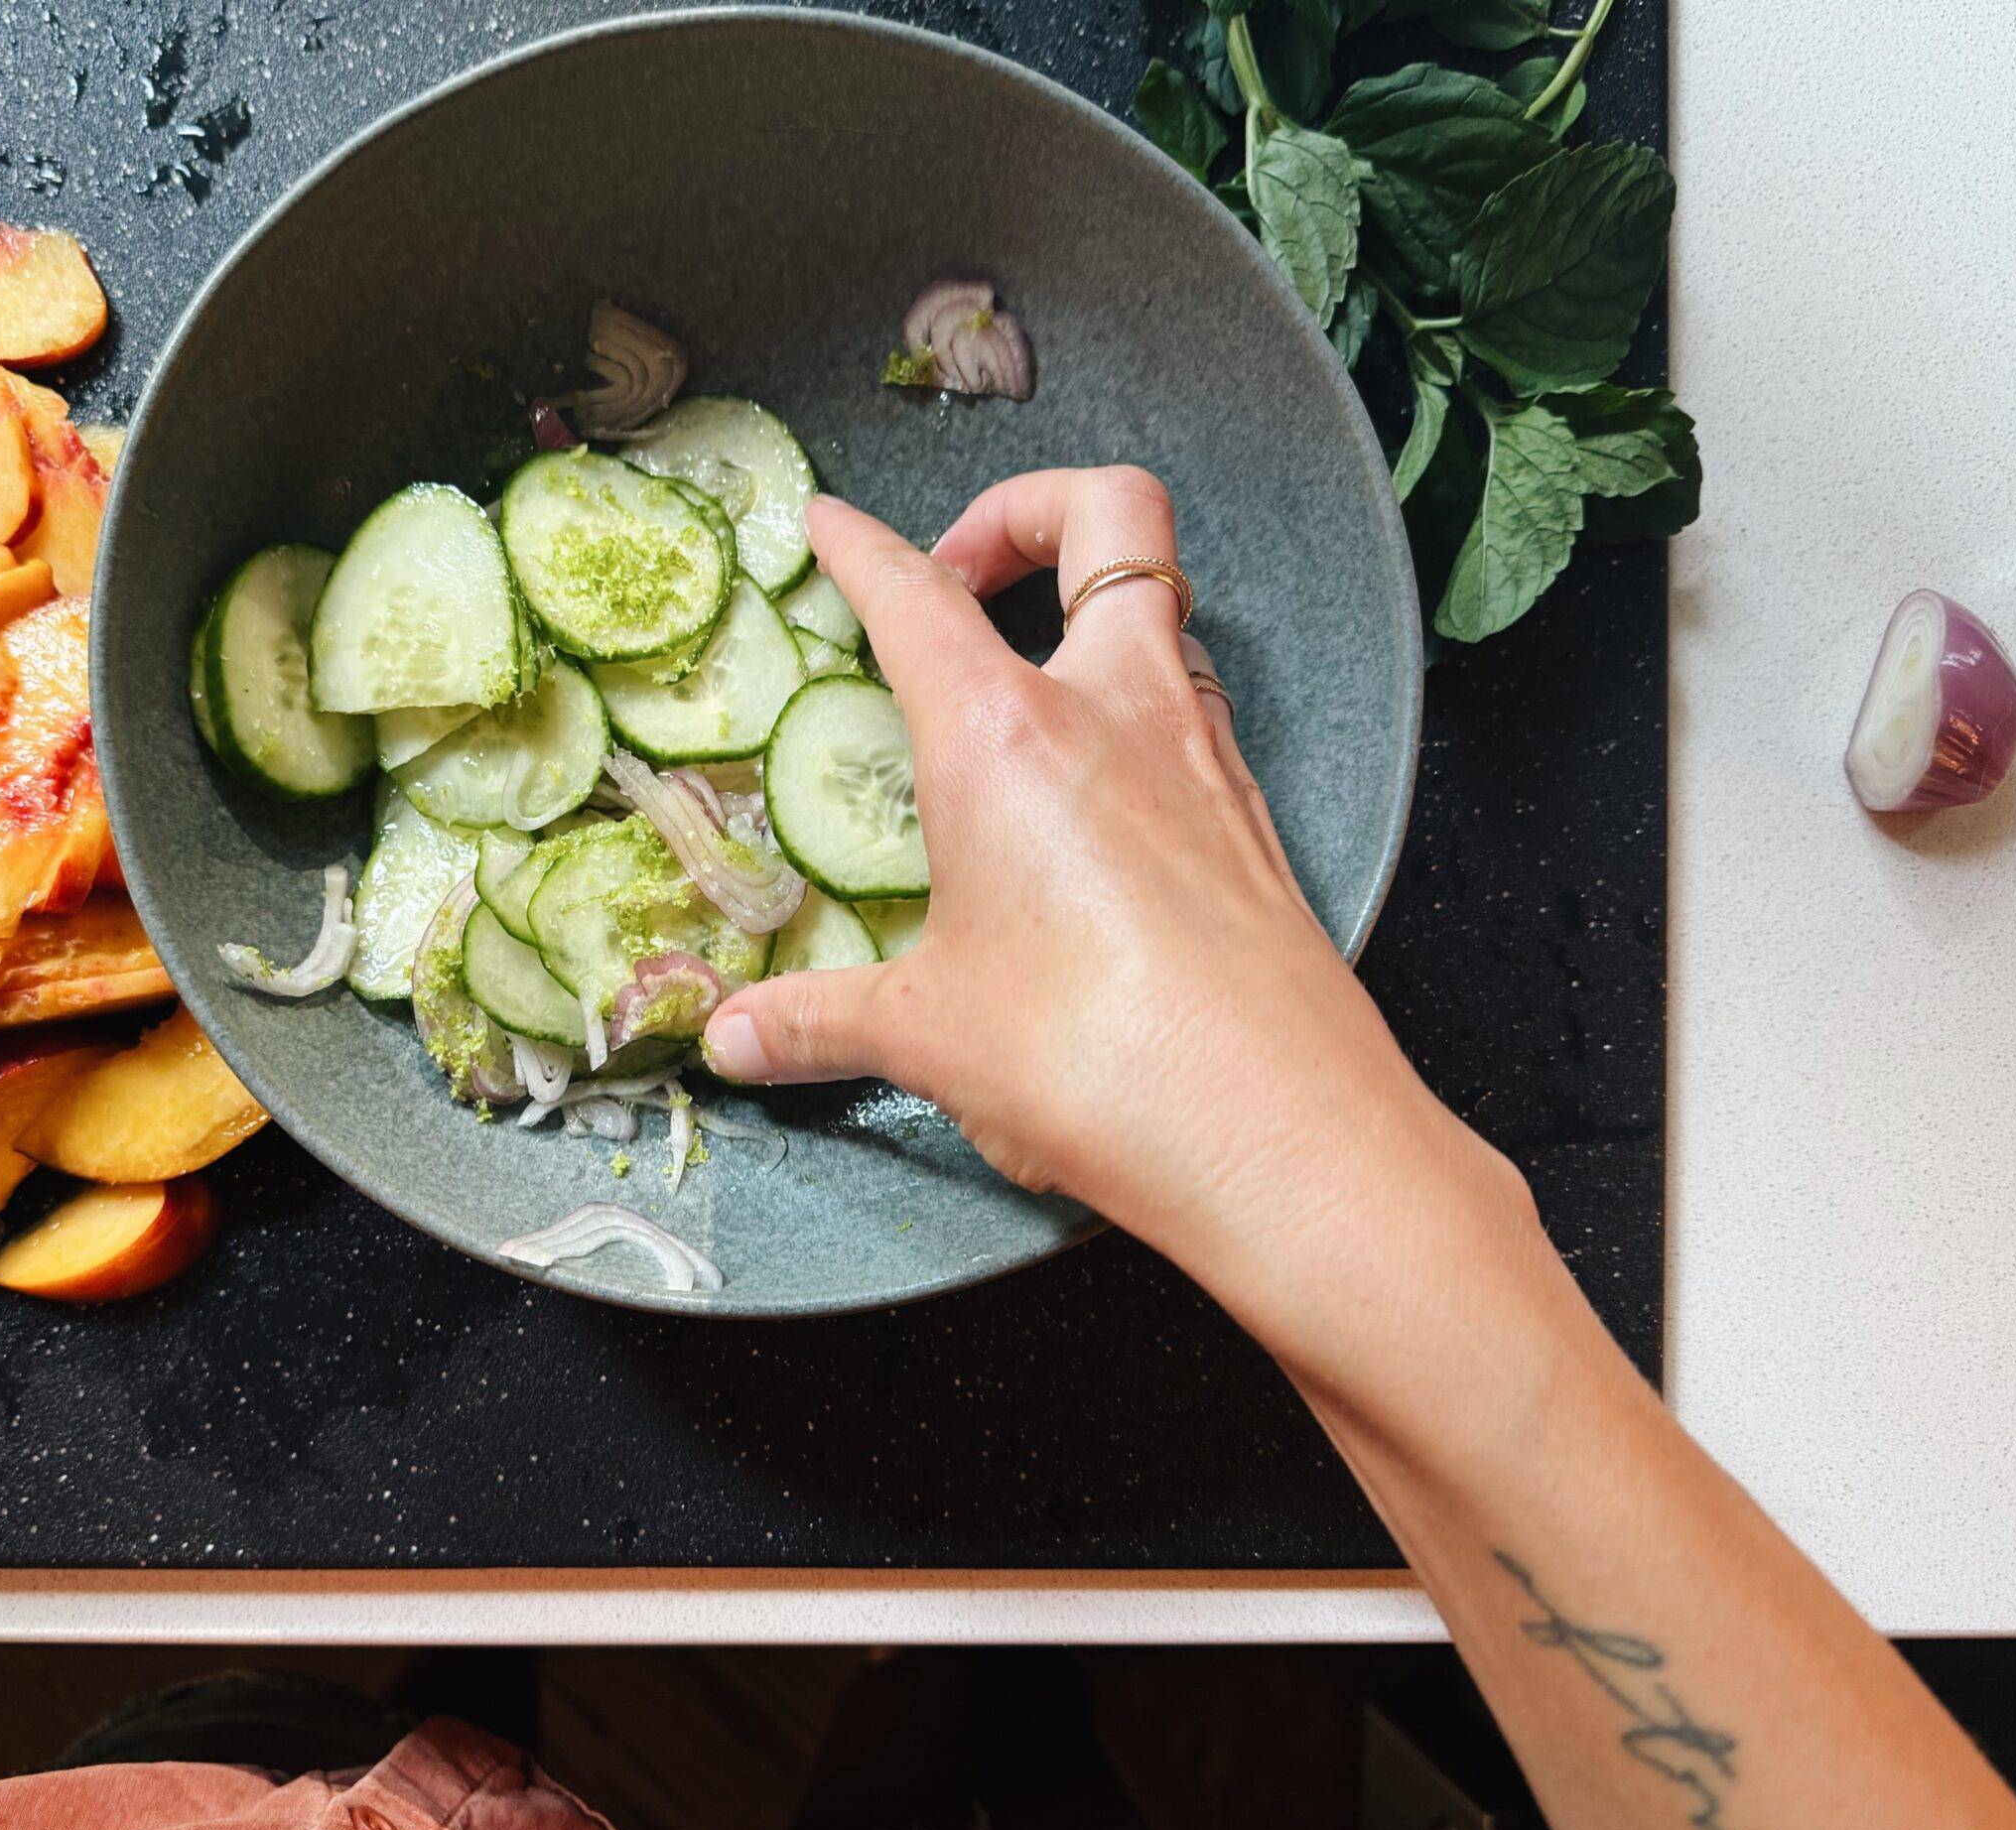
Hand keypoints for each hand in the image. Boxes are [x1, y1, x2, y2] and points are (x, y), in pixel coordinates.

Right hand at [706, 471, 1543, 1373]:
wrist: (1282, 1136)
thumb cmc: (1096, 1063)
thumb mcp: (926, 1037)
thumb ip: (817, 1023)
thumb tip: (733, 1040)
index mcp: (1006, 734)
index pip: (916, 594)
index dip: (860, 547)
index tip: (827, 525)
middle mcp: (1118, 709)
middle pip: (1106, 514)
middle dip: (1027, 509)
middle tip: (962, 577)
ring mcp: (1205, 754)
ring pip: (1165, 608)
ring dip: (1093, 611)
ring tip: (1024, 687)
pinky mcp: (1254, 818)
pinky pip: (1198, 708)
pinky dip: (1139, 706)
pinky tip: (1097, 795)